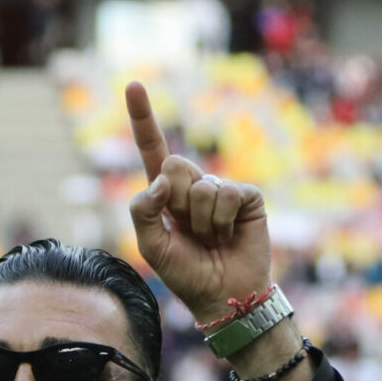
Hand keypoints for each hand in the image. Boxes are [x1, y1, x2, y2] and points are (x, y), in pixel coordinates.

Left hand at [125, 81, 272, 324]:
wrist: (224, 296)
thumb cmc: (186, 273)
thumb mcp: (151, 246)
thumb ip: (142, 210)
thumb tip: (161, 178)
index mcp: (166, 193)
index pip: (152, 149)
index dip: (143, 117)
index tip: (133, 84)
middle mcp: (194, 185)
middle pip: (175, 163)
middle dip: (176, 201)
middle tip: (188, 229)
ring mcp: (222, 188)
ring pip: (202, 184)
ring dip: (202, 220)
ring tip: (211, 238)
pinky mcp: (248, 196)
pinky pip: (228, 193)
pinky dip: (224, 220)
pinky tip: (230, 234)